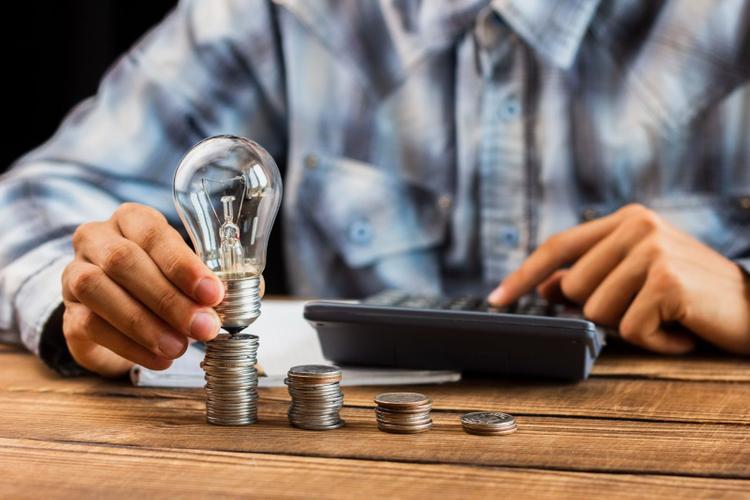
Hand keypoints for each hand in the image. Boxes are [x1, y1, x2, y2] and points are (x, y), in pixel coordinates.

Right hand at [62, 203, 223, 376]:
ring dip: (144, 323)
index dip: (183, 265)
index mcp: (132, 220)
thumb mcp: (188, 274)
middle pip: (124, 262)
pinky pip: (91, 325)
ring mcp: (75, 274)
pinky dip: (130, 346)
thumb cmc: (160, 281)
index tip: (213, 293)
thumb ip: (216, 280)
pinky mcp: (68, 312)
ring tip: (180, 347)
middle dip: (169, 299)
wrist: (116, 311)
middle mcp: (97, 239)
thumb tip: (247, 294)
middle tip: (204, 327)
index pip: (154, 234)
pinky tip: (160, 358)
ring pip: (98, 290)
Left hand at [488, 204, 749, 354]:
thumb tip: (545, 288)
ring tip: (668, 317)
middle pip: (575, 289)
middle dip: (607, 311)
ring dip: (632, 327)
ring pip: (597, 312)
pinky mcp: (667, 282)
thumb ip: (591, 276)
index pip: (559, 246)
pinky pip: (630, 330)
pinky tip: (682, 330)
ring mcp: (653, 251)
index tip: (495, 299)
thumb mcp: (638, 279)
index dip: (523, 275)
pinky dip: (655, 342)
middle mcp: (639, 226)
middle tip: (650, 307)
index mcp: (628, 219)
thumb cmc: (694, 296)